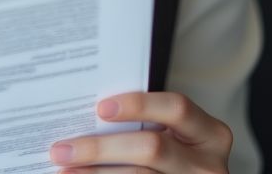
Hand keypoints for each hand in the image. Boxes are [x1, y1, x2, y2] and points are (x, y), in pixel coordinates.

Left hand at [49, 92, 231, 173]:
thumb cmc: (173, 152)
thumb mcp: (172, 134)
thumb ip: (144, 122)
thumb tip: (85, 113)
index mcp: (210, 133)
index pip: (177, 108)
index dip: (140, 104)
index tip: (100, 108)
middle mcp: (210, 165)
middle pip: (152, 149)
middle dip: (100, 148)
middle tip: (61, 149)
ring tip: (64, 169)